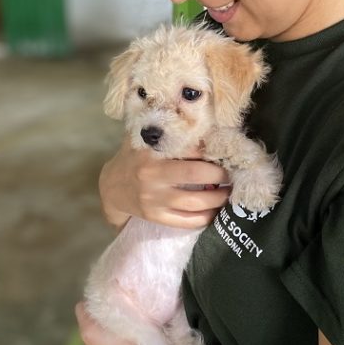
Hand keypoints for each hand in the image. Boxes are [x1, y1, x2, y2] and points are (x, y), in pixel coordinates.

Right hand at [99, 137, 230, 229]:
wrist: (111, 187)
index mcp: (151, 151)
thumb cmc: (133, 157)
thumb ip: (165, 130)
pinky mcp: (156, 217)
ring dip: (218, 198)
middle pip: (195, 175)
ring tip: (228, 192)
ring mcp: (154, 199)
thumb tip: (201, 123)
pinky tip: (215, 210)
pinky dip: (206, 217)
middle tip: (232, 172)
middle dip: (219, 174)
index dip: (211, 150)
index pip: (188, 149)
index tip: (226, 151)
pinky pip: (187, 221)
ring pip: (195, 202)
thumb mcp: (143, 137)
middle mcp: (152, 175)